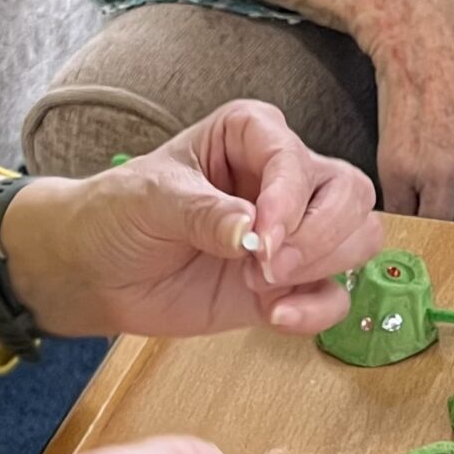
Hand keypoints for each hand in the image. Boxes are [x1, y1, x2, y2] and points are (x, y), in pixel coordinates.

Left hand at [8, 101, 381, 340]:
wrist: (95, 271)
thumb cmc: (117, 214)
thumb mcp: (151, 199)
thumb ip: (204, 213)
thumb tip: (253, 233)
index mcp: (252, 136)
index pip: (298, 159)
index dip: (290, 199)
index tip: (262, 237)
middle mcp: (283, 179)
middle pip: (351, 194)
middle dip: (320, 235)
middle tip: (266, 266)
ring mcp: (292, 232)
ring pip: (358, 238)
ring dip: (320, 267)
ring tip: (261, 287)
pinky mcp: (288, 282)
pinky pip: (335, 295)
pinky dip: (316, 310)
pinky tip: (276, 317)